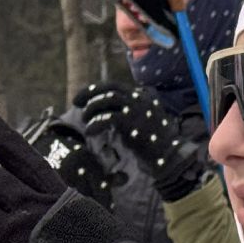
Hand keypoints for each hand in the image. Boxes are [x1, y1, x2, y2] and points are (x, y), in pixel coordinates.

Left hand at [80, 84, 203, 200]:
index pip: (114, 86)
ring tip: (85, 120)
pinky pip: (108, 118)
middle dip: (89, 93)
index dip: (95, 89)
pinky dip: (96, 124)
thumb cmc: (153, 142)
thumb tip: (106, 111)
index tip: (81, 98)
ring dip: (92, 108)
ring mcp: (137, 109)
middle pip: (109, 88)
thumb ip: (128, 112)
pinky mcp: (132, 123)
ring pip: (108, 100)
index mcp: (142, 96)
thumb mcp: (141, 121)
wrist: (167, 156)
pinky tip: (90, 131)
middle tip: (76, 103)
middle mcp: (140, 98)